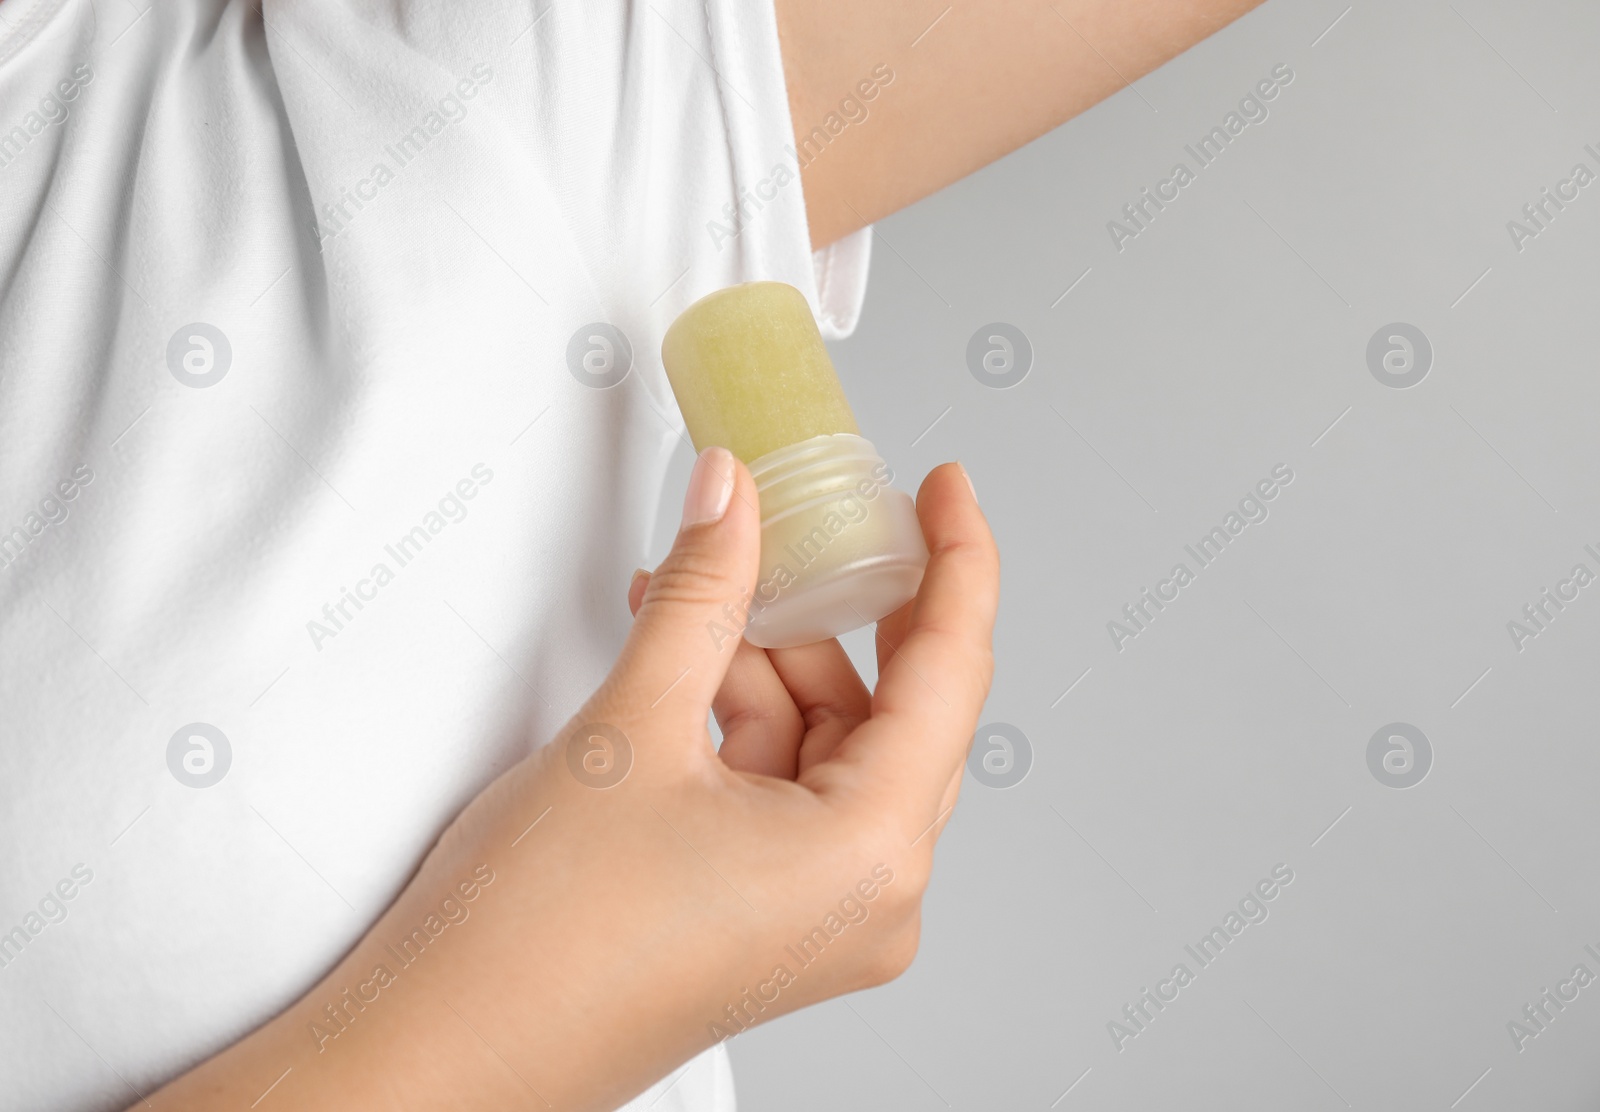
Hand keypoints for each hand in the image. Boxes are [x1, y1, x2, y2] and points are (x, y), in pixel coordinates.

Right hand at [146, 448, 997, 1111]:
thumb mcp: (632, 726)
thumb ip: (702, 592)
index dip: (957, 561)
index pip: (952, 672)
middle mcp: (869, 900)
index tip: (945, 490)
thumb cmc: (532, 939)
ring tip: (687, 609)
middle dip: (831, 614)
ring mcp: (822, 919)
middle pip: (892, 710)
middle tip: (797, 529)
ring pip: (831, 747)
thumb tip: (734, 498)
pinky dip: (746, 724)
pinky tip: (685, 672)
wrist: (442, 1052)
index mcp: (869, 856)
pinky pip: (790, 792)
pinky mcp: (772, 921)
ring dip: (768, 667)